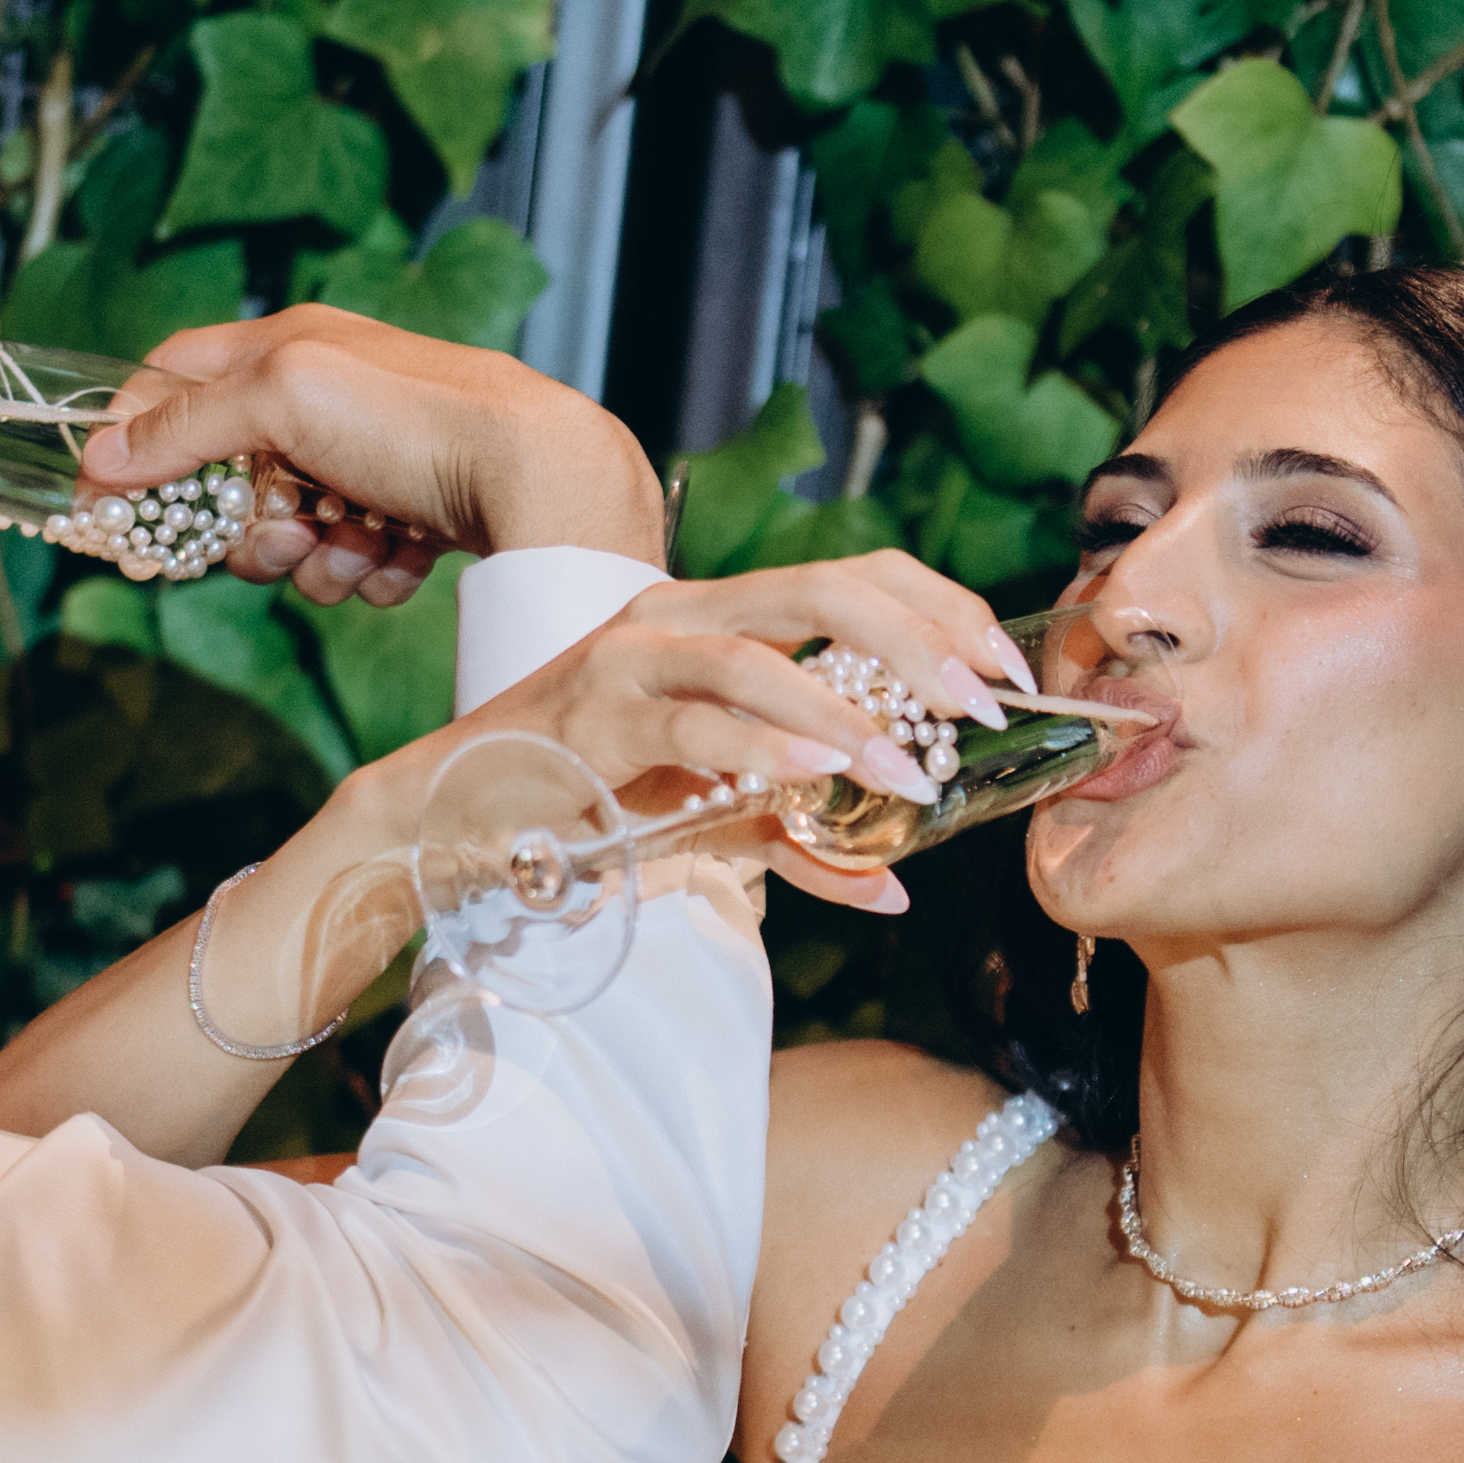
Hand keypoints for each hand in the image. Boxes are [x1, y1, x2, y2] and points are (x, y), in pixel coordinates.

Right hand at [89, 306, 662, 596]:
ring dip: (312, 559)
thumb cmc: (416, 417)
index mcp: (292, 346)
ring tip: (355, 550)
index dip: (138, 431)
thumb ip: (185, 422)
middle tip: (273, 538)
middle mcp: (334, 397)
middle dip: (244, 525)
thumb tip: (101, 456)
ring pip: (295, 530)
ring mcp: (377, 460)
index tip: (115, 493)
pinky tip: (400, 560)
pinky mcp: (419, 515)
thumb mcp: (282, 395)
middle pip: (233, 476)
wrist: (538, 476)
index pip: (178, 374)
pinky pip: (356, 559)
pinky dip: (368, 570)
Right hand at [450, 554, 1032, 914]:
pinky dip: (763, 746)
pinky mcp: (593, 713)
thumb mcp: (716, 816)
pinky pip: (692, 720)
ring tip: (910, 769)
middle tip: (980, 704)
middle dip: (919, 639)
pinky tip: (817, 774)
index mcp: (725, 617)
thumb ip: (804, 840)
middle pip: (826, 587)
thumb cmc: (592, 801)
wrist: (459, 813)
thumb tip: (895, 886)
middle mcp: (683, 614)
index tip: (1004, 670)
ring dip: (847, 713)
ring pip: (760, 653)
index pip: (855, 576)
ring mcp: (633, 654)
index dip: (940, 608)